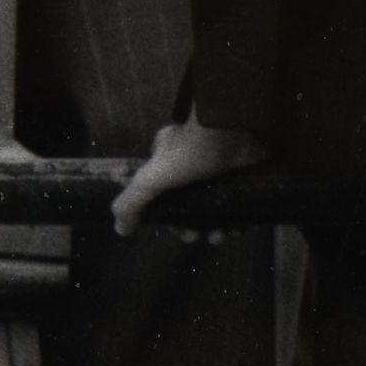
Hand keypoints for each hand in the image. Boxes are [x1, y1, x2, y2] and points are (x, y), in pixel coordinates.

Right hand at [113, 117, 266, 236]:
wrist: (233, 127)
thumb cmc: (190, 151)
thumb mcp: (151, 179)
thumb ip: (132, 203)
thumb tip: (121, 230)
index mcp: (169, 164)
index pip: (168, 200)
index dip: (175, 222)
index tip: (184, 234)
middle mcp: (195, 166)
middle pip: (194, 207)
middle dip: (197, 228)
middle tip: (203, 237)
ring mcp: (221, 171)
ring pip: (218, 208)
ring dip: (218, 228)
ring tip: (220, 236)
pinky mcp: (244, 175)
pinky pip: (240, 203)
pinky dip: (238, 219)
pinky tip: (237, 229)